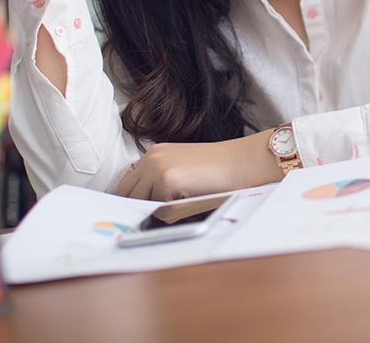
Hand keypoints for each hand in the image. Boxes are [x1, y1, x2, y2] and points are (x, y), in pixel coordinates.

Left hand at [111, 130, 283, 200]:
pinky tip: (192, 201)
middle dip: (140, 207)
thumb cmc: (220, 170)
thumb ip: (159, 184)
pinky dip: (172, 214)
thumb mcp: (183, 170)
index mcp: (155, 153)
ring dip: (157, 210)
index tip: (136, 212)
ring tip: (184, 202)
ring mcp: (157, 169)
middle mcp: (151, 158)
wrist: (243, 162)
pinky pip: (159, 211)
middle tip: (158, 215)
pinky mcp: (166, 181)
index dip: (132, 199)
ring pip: (141, 204)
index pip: (127, 183)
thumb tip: (141, 210)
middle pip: (126, 194)